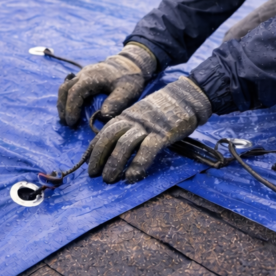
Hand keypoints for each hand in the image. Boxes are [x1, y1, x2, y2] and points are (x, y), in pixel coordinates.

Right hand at [57, 43, 155, 126]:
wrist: (130, 62)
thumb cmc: (129, 78)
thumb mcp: (127, 91)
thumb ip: (116, 102)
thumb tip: (102, 116)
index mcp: (92, 77)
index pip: (75, 93)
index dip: (71, 108)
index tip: (72, 123)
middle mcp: (83, 74)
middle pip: (65, 89)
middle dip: (63, 107)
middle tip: (66, 123)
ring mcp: (82, 74)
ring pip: (65, 87)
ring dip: (63, 103)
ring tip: (65, 119)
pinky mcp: (84, 77)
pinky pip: (69, 86)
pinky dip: (67, 98)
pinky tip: (70, 109)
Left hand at [88, 76, 211, 182]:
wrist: (188, 96)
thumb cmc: (166, 109)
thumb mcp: (143, 115)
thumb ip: (131, 127)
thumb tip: (120, 146)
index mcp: (128, 115)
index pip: (105, 131)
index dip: (94, 147)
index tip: (87, 162)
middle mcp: (134, 120)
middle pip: (110, 137)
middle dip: (99, 157)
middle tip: (93, 174)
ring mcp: (148, 126)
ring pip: (124, 145)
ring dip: (114, 164)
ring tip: (109, 179)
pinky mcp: (163, 134)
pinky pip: (147, 150)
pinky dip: (138, 165)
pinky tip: (131, 177)